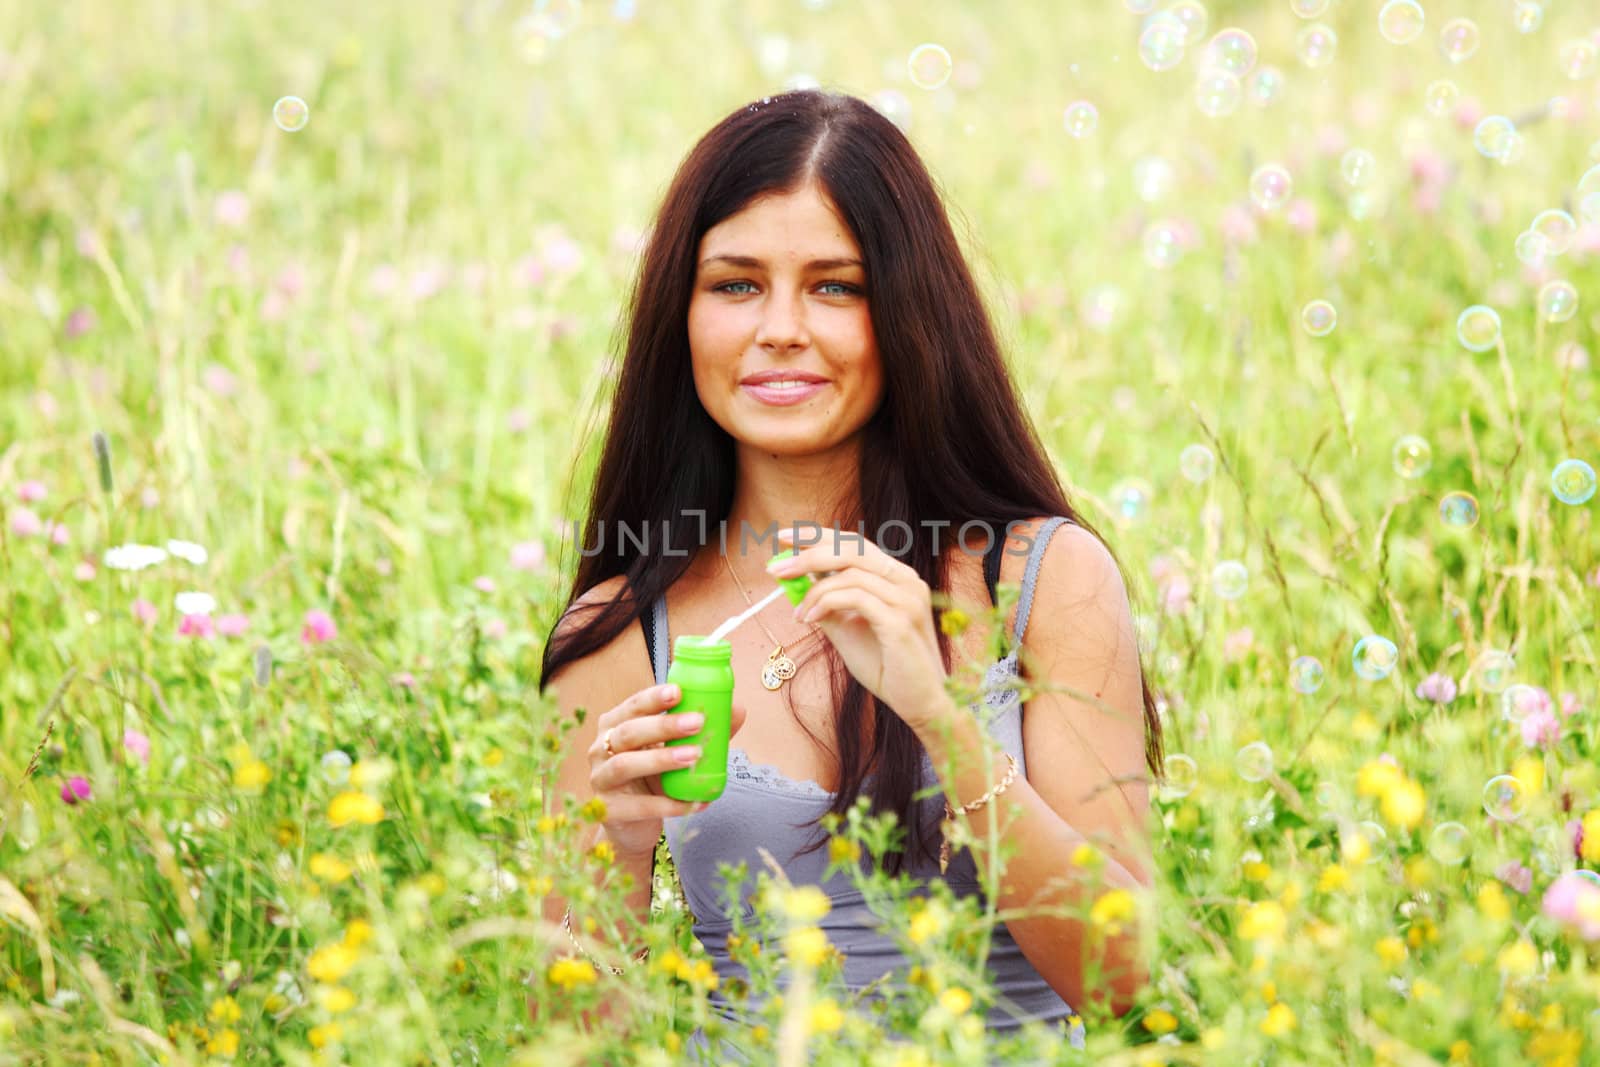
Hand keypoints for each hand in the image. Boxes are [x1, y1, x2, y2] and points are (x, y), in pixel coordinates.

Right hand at [587, 683, 748, 859]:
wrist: (633, 824)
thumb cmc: (653, 778)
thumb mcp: (674, 751)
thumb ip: (701, 731)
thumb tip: (737, 710)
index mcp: (614, 725)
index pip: (632, 706)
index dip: (653, 697)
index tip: (679, 691)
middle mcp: (600, 749)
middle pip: (629, 732)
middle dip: (663, 725)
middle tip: (697, 722)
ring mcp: (601, 780)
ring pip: (626, 765)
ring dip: (661, 759)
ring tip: (694, 757)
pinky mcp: (609, 811)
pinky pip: (638, 807)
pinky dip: (668, 804)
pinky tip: (694, 802)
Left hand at [768, 528, 949, 730]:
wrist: (921, 703)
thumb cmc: (887, 667)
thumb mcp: (848, 630)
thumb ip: (828, 604)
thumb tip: (796, 584)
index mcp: (897, 577)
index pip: (854, 543)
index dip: (817, 535)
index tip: (784, 537)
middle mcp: (906, 580)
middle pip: (851, 548)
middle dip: (808, 553)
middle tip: (776, 567)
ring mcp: (907, 598)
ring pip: (850, 573)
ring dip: (813, 590)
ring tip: (798, 613)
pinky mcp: (901, 619)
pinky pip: (855, 597)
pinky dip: (826, 603)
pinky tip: (811, 619)